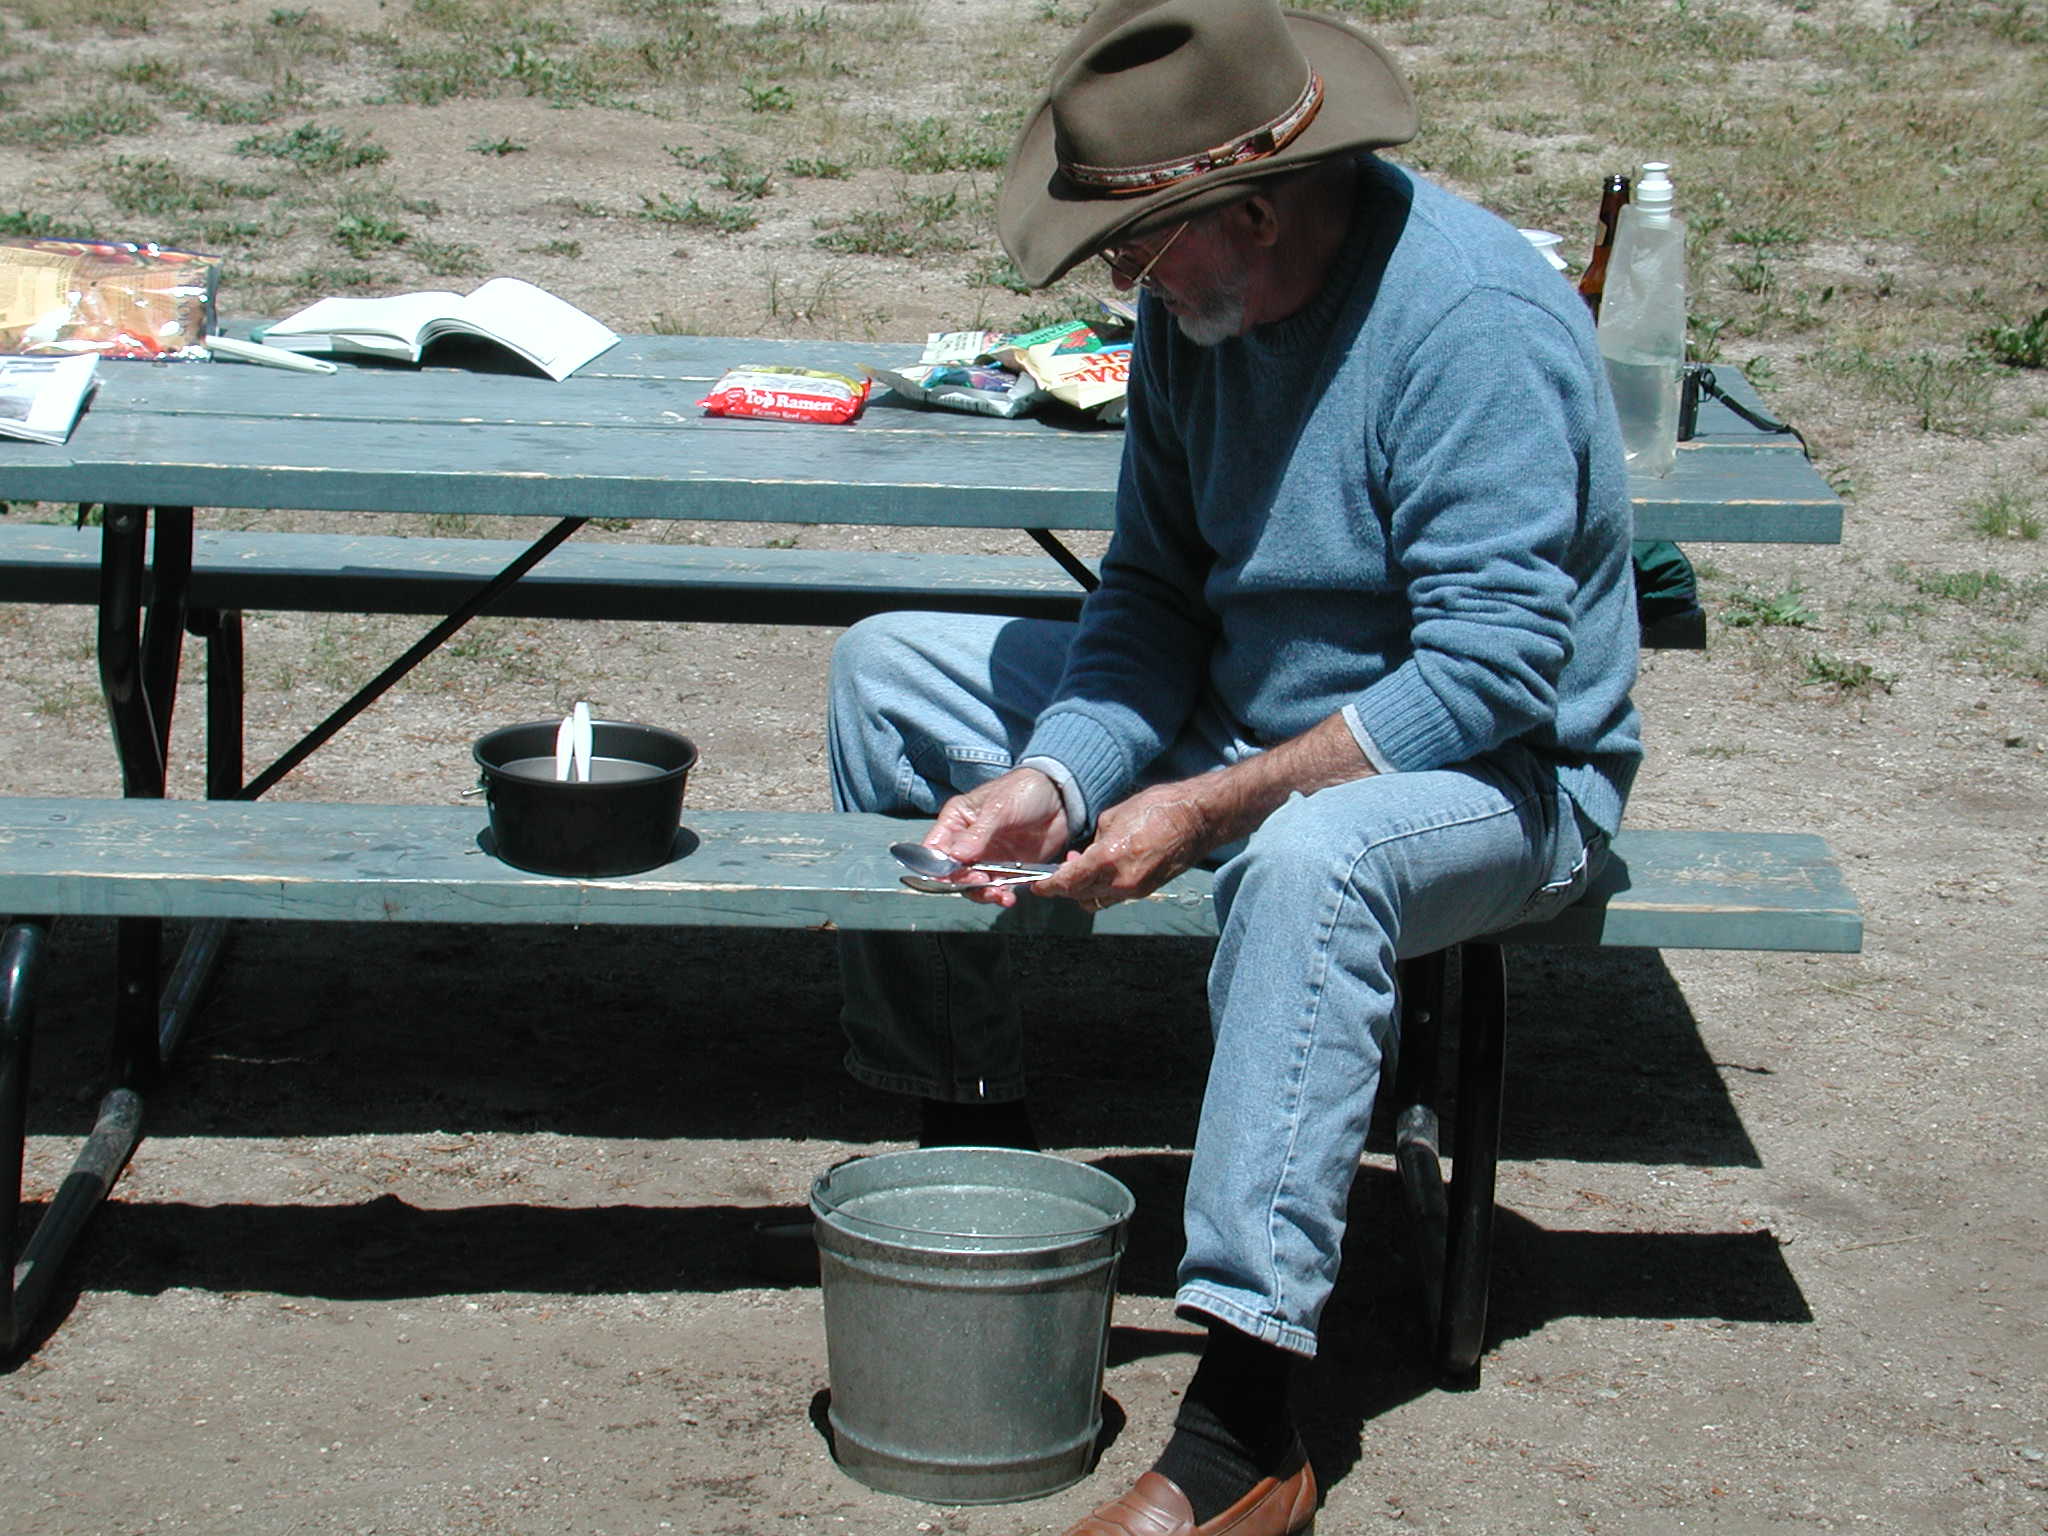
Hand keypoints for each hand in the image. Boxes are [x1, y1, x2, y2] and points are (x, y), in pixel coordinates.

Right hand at [923, 767, 1071, 906]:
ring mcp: (987, 857)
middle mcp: (967, 842)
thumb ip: (978, 833)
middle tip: (981, 881)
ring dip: (983, 893)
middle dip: (963, 882)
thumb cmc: (1024, 790)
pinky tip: (1009, 897)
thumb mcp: (999, 808)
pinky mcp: (1008, 868)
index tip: (949, 875)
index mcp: (957, 821)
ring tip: (999, 894)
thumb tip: (955, 856)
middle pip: (952, 872)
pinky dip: (1001, 895)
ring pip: (974, 885)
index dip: (935, 866)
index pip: (934, 848)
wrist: (1061, 796)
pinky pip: (998, 888)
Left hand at [1035, 780, 1211, 911]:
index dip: (1048, 886)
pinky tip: (1104, 870)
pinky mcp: (1146, 890)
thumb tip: (1083, 855)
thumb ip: (1094, 841)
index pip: (1068, 883)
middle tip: (1058, 872)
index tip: (1037, 886)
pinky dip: (1103, 888)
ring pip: (1096, 900)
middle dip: (1064, 887)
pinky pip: (1114, 896)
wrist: (1198, 819)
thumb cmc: (1158, 808)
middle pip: (1079, 895)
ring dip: (1084, 890)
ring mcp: (1135, 890)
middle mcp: (1121, 882)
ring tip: (1083, 869)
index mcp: (1108, 859)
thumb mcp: (1113, 817)